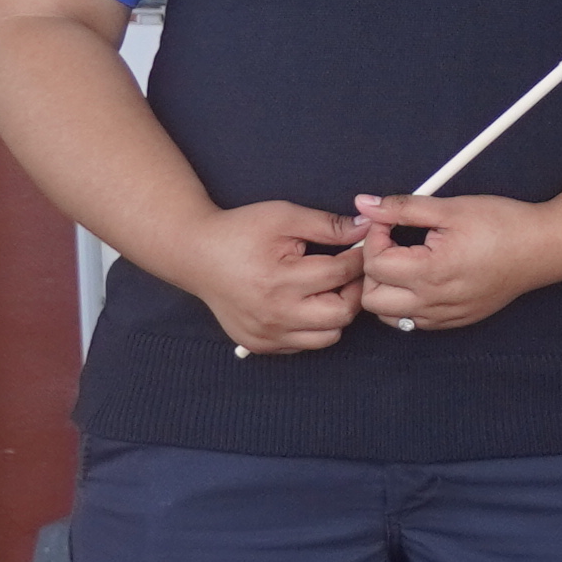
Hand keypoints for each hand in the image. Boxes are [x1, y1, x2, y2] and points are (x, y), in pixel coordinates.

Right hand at [182, 198, 366, 355]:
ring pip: (328, 337)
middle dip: (354, 291)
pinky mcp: (259, 345)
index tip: (362, 249)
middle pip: (341, 314)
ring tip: (328, 288)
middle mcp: (273, 315)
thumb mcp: (283, 217)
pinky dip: (314, 327)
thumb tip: (366, 228)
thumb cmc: (238, 231)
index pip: (339, 275)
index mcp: (279, 280)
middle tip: (349, 272)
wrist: (194, 255)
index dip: (359, 259)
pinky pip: (304, 345)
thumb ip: (327, 225)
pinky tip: (305, 303)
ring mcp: (266, 335)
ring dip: (336, 313)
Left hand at [342, 193, 561, 332]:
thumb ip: (403, 208)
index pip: (373, 264)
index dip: (374, 236)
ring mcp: (445, 316)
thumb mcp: (451, 207)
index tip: (390, 221)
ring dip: (387, 291)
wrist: (544, 248)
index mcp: (430, 272)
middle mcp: (434, 301)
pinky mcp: (457, 321)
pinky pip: (414, 322)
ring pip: (389, 316)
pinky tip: (424, 280)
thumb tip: (365, 204)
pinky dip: (408, 304)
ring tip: (405, 264)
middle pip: (372, 298)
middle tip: (392, 245)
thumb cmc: (503, 224)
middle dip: (373, 268)